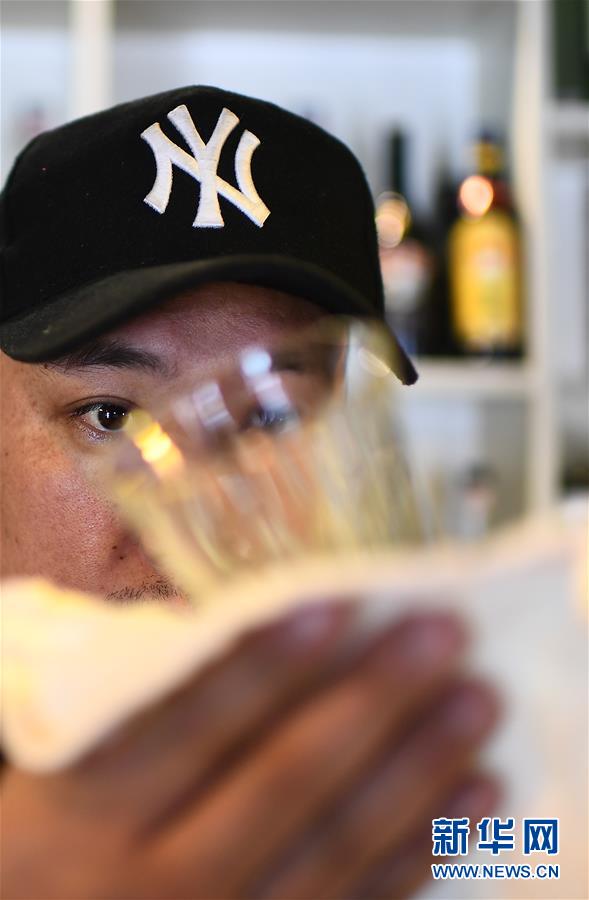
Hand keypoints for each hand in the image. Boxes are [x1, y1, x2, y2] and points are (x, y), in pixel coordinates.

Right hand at [2, 602, 499, 898]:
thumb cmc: (50, 840)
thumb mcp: (60, 771)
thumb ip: (142, 709)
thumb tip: (248, 628)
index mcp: (89, 814)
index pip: (193, 724)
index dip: (266, 663)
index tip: (338, 602)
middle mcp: (156, 883)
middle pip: (282, 781)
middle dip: (371, 702)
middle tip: (443, 633)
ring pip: (335, 847)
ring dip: (418, 771)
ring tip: (478, 703)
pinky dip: (419, 851)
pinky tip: (474, 799)